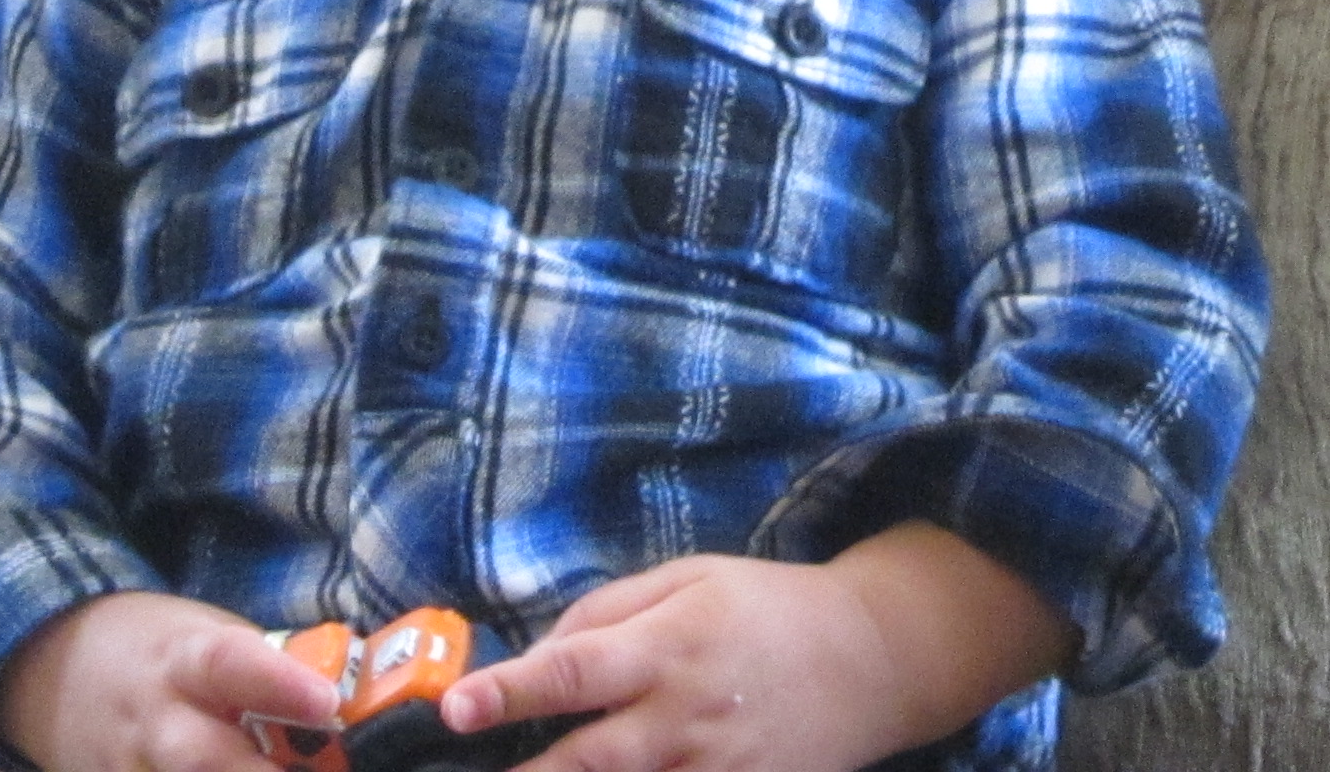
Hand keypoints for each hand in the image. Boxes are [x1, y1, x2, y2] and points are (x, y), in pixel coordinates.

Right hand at [0, 591, 341, 771]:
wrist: (57, 667)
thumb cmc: (160, 650)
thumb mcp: (209, 637)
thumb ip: (268, 669)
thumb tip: (350, 695)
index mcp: (185, 660)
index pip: (233, 664)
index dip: (281, 684)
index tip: (328, 702)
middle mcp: (153, 720)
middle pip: (203, 759)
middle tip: (315, 771)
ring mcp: (127, 769)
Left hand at [443, 524, 1071, 771]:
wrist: (872, 659)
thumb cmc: (765, 607)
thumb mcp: (689, 577)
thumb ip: (605, 611)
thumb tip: (534, 657)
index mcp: (669, 645)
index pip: (575, 671)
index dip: (510, 691)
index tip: (457, 708)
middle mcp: (685, 715)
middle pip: (587, 760)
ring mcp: (713, 770)